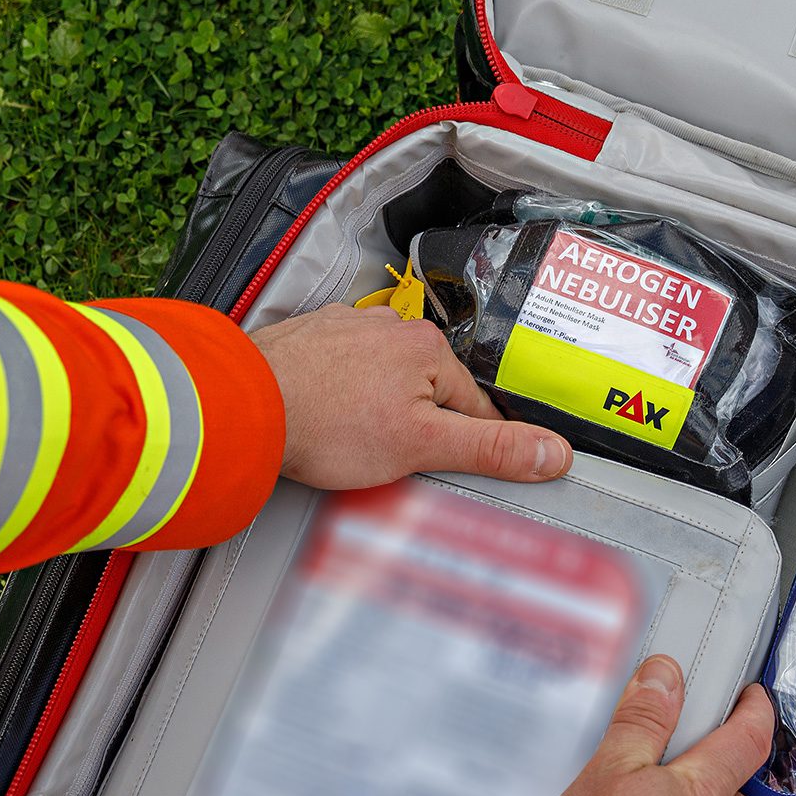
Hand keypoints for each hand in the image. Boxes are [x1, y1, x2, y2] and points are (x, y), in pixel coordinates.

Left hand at [251, 303, 573, 488]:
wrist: (242, 405)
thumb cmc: (326, 423)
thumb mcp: (422, 446)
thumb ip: (490, 449)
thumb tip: (553, 452)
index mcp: (428, 350)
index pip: (474, 406)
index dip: (472, 444)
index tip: (467, 466)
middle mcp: (388, 329)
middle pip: (426, 390)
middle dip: (417, 425)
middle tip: (392, 459)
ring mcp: (344, 330)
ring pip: (381, 379)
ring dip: (376, 408)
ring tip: (353, 441)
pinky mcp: (306, 341)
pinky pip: (340, 372)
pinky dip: (337, 396)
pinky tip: (324, 421)